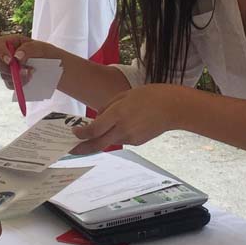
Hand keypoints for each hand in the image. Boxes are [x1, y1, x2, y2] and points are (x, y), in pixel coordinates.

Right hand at [0, 34, 58, 89]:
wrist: (57, 70)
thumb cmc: (49, 55)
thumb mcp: (43, 48)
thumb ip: (29, 48)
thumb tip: (16, 56)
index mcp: (13, 42)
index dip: (0, 52)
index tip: (10, 60)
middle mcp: (8, 55)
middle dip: (7, 69)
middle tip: (22, 71)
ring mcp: (9, 68)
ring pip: (3, 75)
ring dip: (17, 77)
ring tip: (32, 75)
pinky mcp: (13, 79)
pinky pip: (9, 84)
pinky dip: (19, 84)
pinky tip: (30, 80)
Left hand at [70, 84, 188, 153]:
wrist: (174, 108)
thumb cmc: (151, 96)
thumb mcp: (125, 94)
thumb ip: (108, 107)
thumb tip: (97, 118)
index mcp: (118, 114)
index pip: (94, 129)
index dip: (81, 133)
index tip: (74, 133)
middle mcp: (123, 129)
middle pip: (98, 144)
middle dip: (82, 148)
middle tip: (71, 150)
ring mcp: (131, 138)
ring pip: (110, 141)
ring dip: (102, 138)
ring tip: (103, 127)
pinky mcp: (137, 142)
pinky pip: (121, 139)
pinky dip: (117, 133)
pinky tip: (127, 123)